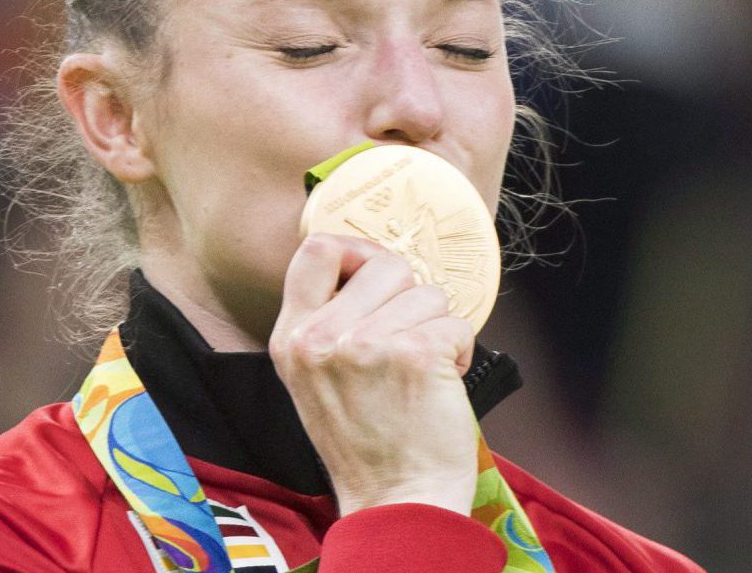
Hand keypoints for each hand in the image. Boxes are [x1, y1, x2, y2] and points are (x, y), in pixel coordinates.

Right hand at [269, 233, 477, 516]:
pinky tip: (440, 385)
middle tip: (406, 340)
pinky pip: (455, 324)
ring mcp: (366, 345)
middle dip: (410, 297)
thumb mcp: (314, 381)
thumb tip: (369, 268)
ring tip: (419, 371)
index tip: (378, 276)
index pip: (316, 249)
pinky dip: (460, 351)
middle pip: (384, 264)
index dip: (358, 251)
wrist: (396, 503)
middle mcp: (320, 337)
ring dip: (436, 329)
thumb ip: (327, 324)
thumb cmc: (366, 445)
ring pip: (427, 293)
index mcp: (291, 338)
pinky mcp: (414, 355)